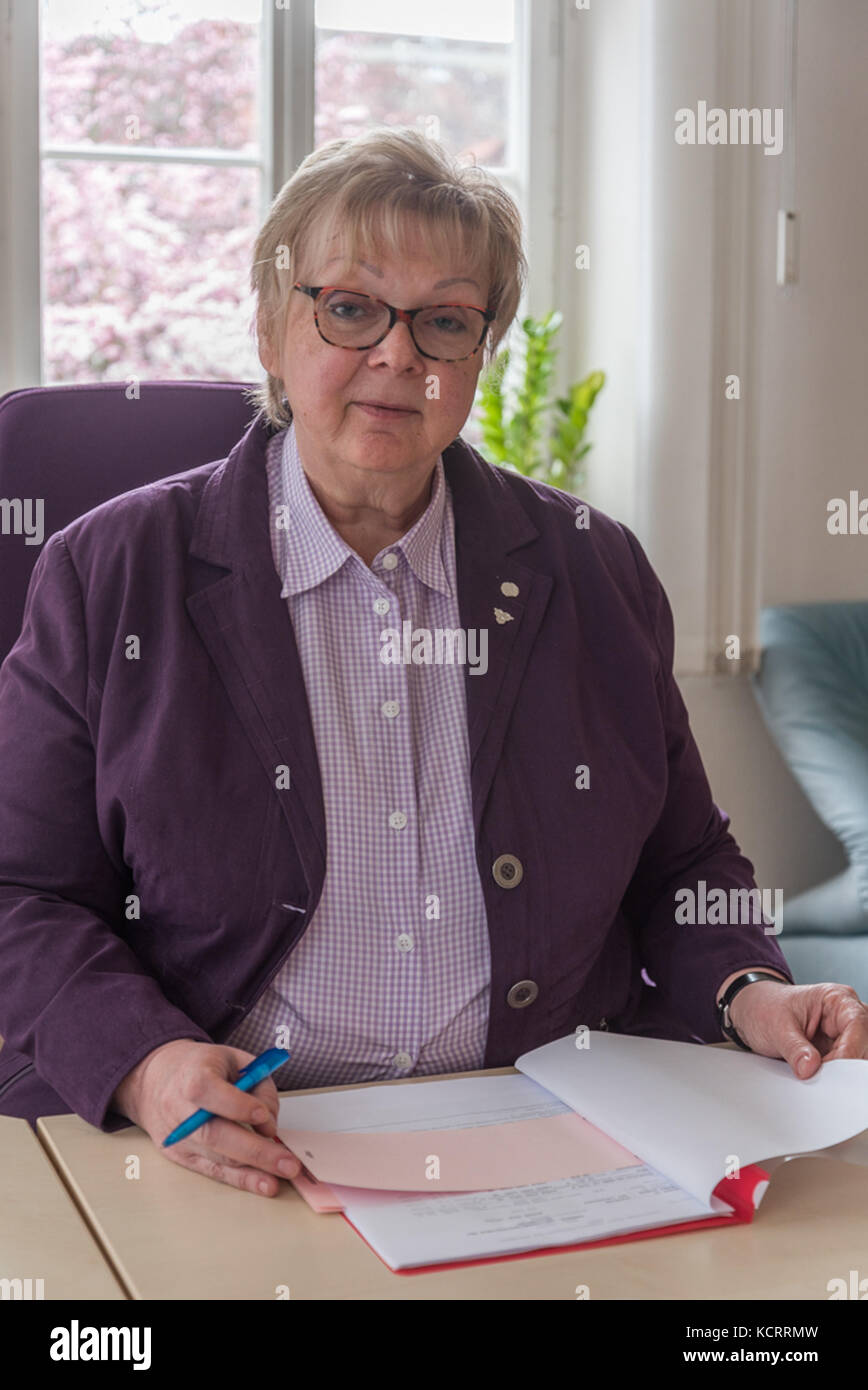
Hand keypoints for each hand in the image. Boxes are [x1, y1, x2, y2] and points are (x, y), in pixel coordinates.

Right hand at [110, 1039, 300, 1196]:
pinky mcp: (181, 1157)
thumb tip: (269, 1124)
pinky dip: (240, 1179)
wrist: (155, 1079)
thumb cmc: (201, 1067)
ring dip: (252, 1171)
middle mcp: (179, 1110)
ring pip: (216, 1157)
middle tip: (286, 1162)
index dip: (236, 1105)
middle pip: (215, 1134)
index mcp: (191, 1076)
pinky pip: (213, 1170)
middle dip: (254, 1151)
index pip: (208, 1091)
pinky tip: (262, 1184)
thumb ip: (257, 1084)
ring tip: (281, 1175)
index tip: (263, 1116)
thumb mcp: (234, 1059)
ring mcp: (179, 1138)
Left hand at [728, 980, 867, 1078]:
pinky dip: (836, 1077)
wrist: (753, 1012)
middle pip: (863, 1043)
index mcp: (836, 998)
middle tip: (825, 1079)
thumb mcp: (775, 1027)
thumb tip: (810, 1068)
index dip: (850, 1049)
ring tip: (818, 1078)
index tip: (835, 1070)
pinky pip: (845, 1067)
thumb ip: (794, 1048)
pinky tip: (821, 1080)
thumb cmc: (766, 1008)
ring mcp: (844, 1034)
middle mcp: (846, 1015)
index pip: (857, 1024)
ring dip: (841, 1072)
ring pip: (858, 1057)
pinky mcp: (838, 1050)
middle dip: (847, 1063)